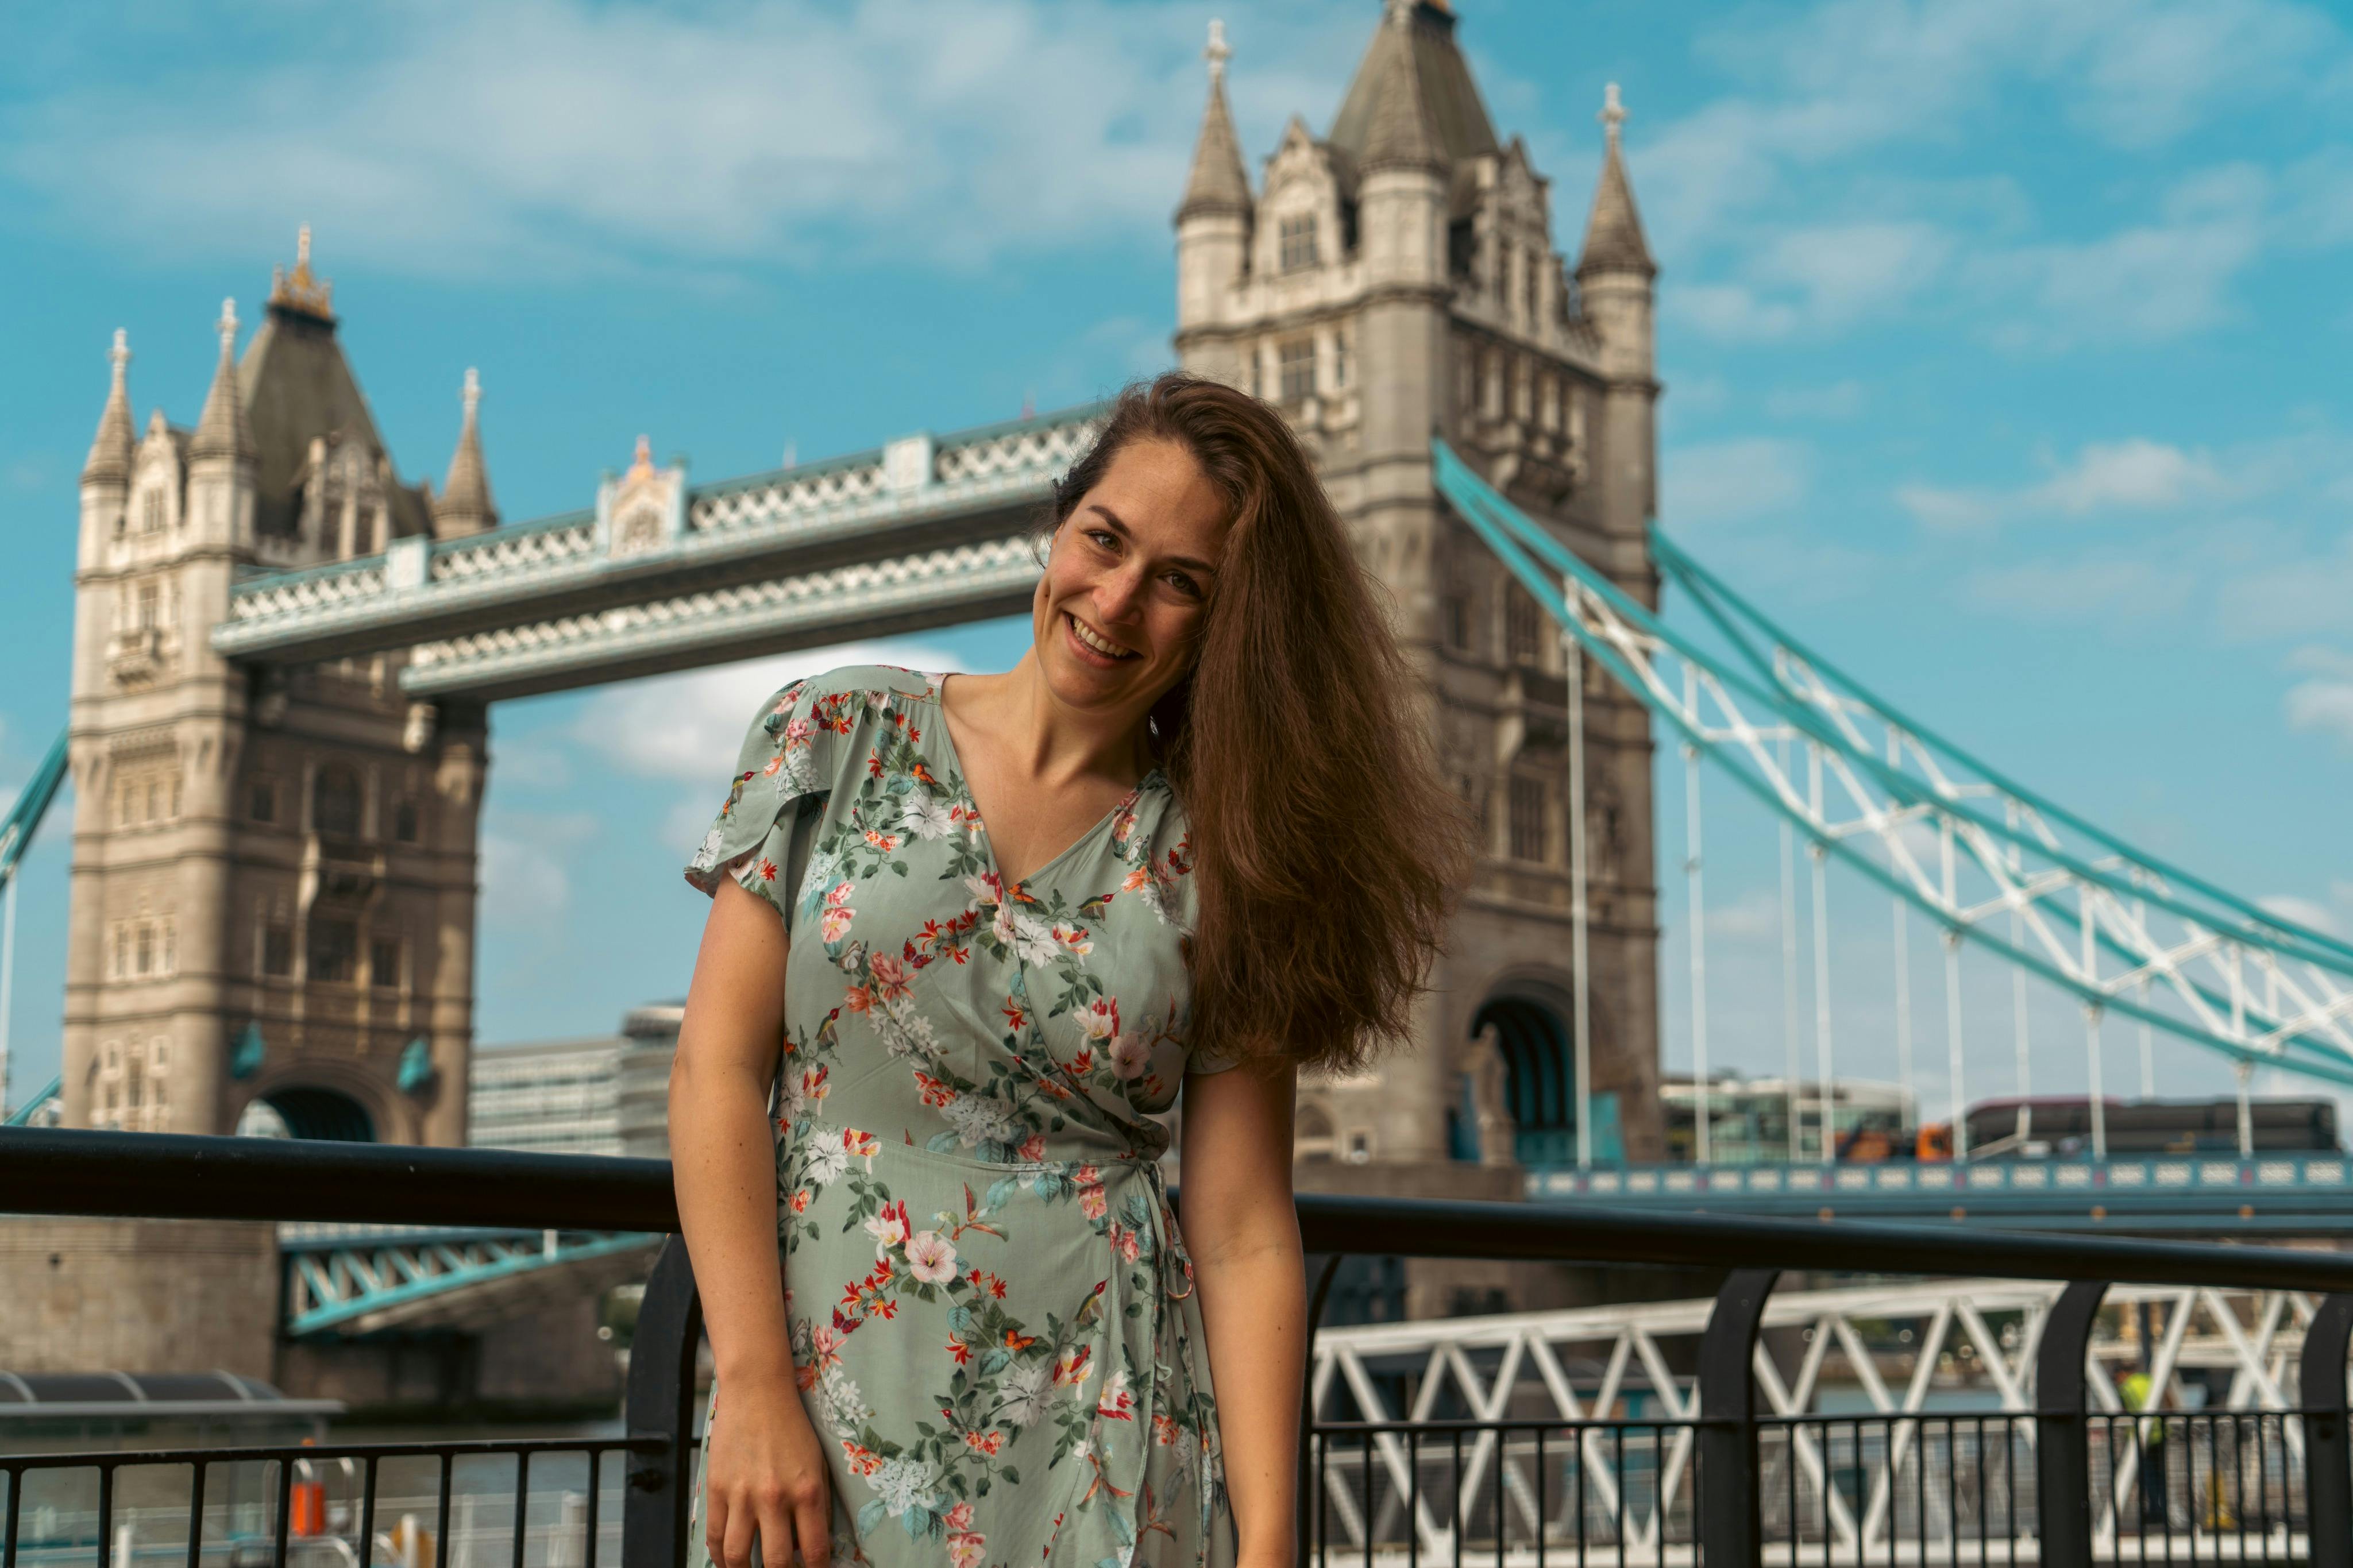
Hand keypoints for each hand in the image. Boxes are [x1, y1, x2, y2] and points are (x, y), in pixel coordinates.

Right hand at [705, 1372, 831, 1567]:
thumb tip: (807, 1547)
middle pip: (776, 1563)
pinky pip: (715, 1537)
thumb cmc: (793, 1428)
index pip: (814, 1552)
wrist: (757, 1391)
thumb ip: (815, 1505)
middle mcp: (775, 1497)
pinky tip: (729, 1561)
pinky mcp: (717, 1489)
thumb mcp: (818, 1464)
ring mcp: (742, 1495)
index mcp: (808, 1491)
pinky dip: (720, 1557)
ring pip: (738, 1557)